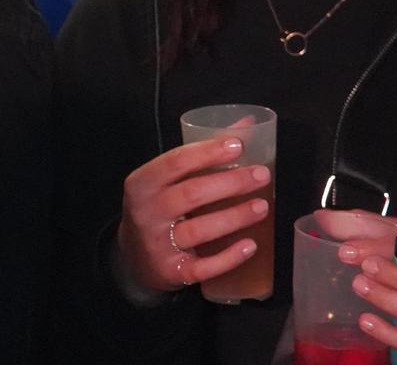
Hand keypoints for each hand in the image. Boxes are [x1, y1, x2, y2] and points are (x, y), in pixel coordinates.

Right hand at [114, 136, 272, 294]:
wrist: (134, 259)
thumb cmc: (158, 208)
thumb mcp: (167, 180)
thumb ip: (203, 153)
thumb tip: (248, 124)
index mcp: (143, 183)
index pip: (175, 161)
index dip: (208, 152)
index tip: (238, 146)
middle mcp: (146, 213)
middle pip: (192, 194)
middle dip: (230, 183)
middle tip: (262, 176)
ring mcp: (158, 245)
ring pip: (200, 229)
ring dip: (234, 217)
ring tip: (262, 206)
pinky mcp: (172, 272)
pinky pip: (203, 266)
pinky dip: (228, 257)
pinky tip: (250, 245)